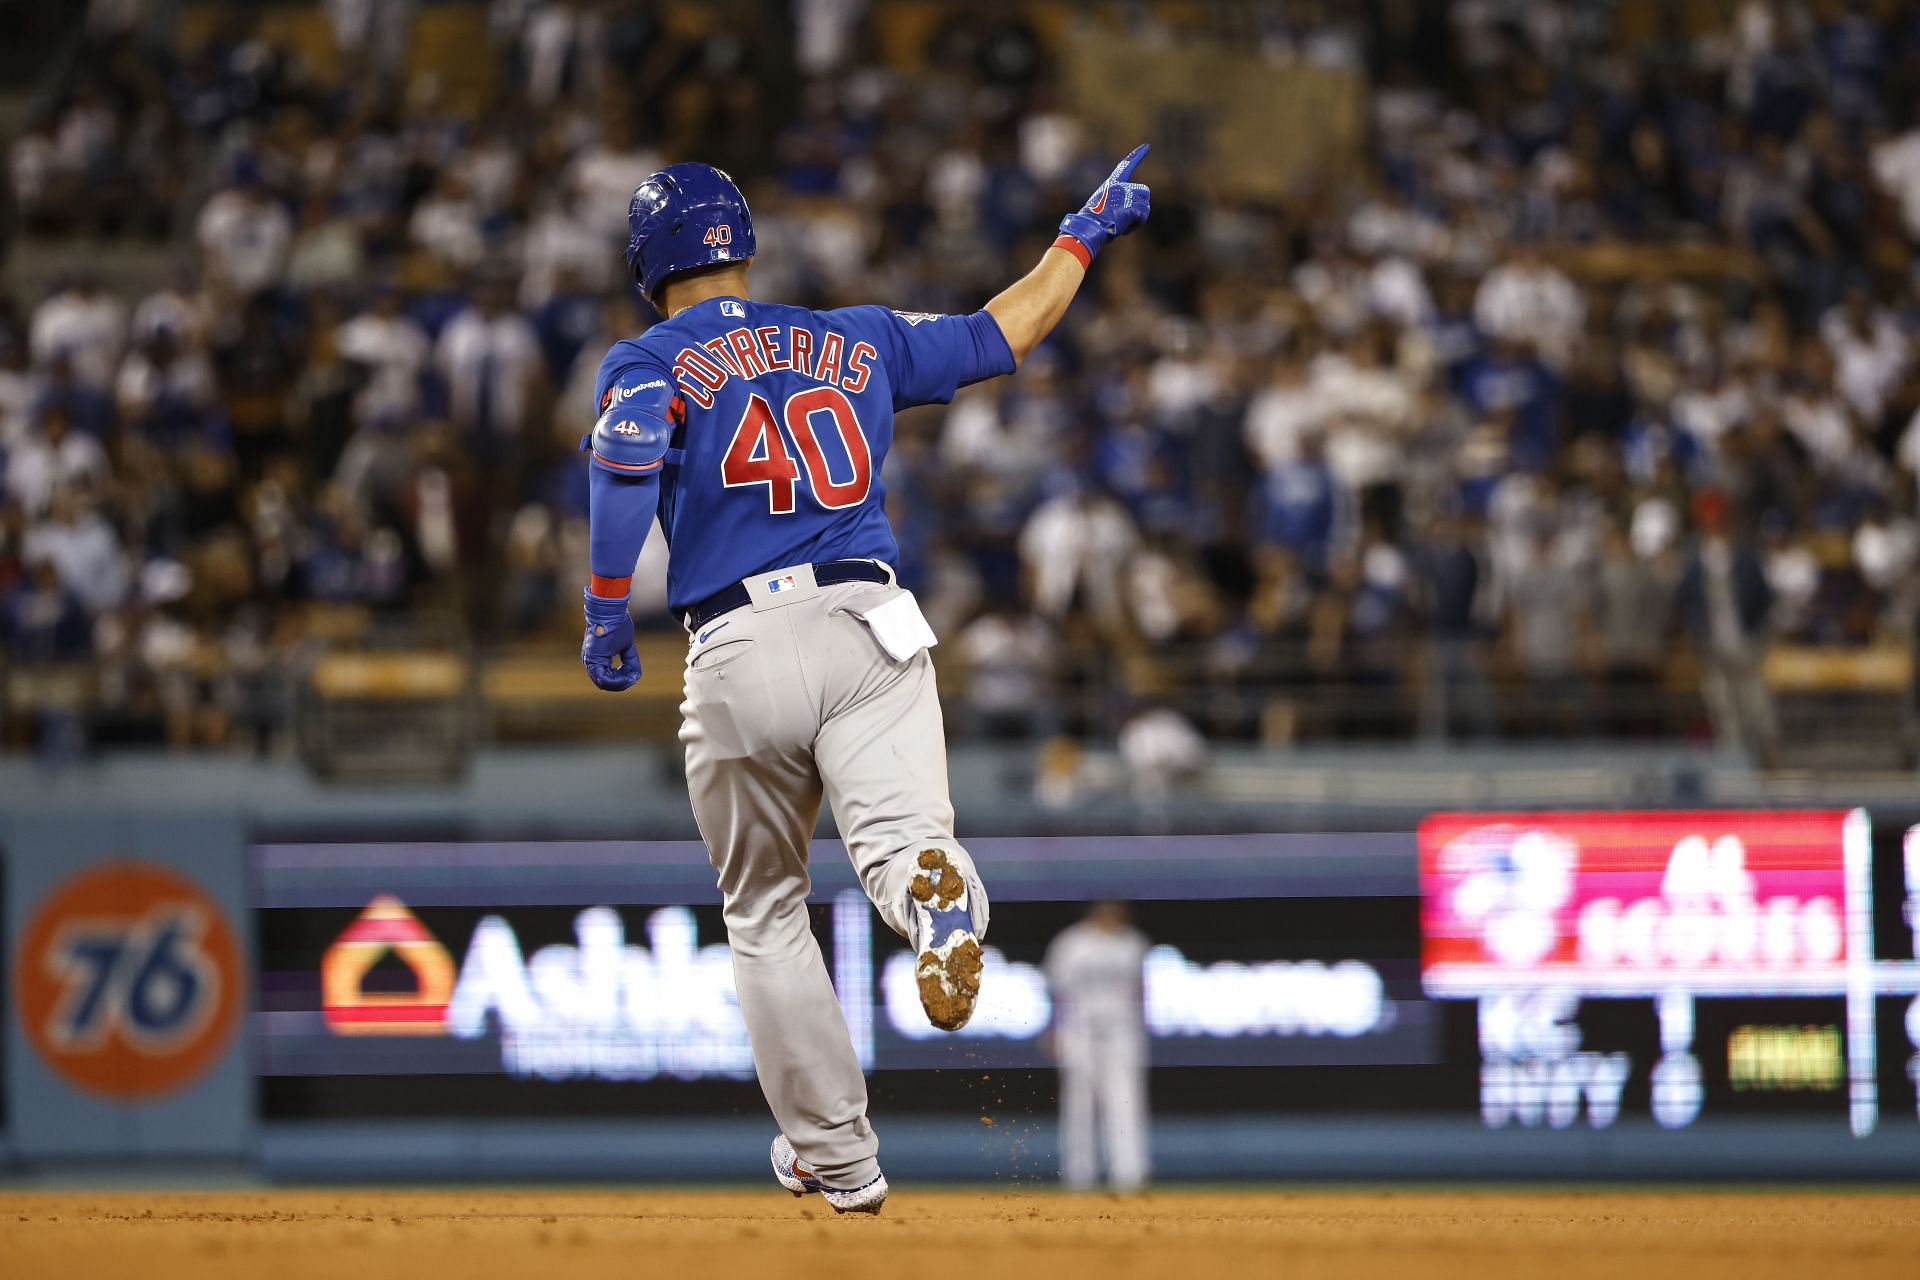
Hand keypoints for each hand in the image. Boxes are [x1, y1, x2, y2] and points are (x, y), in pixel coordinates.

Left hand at [581, 590, 640, 691]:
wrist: (610, 611)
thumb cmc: (617, 623)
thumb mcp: (627, 645)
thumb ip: (630, 660)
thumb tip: (636, 675)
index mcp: (597, 658)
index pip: (607, 678)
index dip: (621, 680)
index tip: (633, 674)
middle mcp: (591, 662)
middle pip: (605, 684)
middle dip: (621, 683)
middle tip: (632, 677)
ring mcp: (590, 661)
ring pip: (603, 684)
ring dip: (619, 683)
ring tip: (630, 676)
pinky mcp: (593, 660)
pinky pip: (603, 678)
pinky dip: (615, 681)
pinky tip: (625, 676)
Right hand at [1055, 143, 1150, 266]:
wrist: (1089, 228)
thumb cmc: (1091, 222)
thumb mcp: (1100, 207)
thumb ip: (1114, 204)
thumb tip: (1122, 216)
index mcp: (1112, 183)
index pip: (1126, 166)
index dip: (1137, 155)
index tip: (1146, 146)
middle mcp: (1122, 186)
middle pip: (1144, 191)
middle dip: (1141, 204)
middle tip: (1127, 217)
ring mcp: (1128, 196)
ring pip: (1145, 206)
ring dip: (1137, 218)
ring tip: (1122, 224)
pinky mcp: (1133, 208)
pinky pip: (1143, 217)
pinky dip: (1136, 225)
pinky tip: (1124, 228)